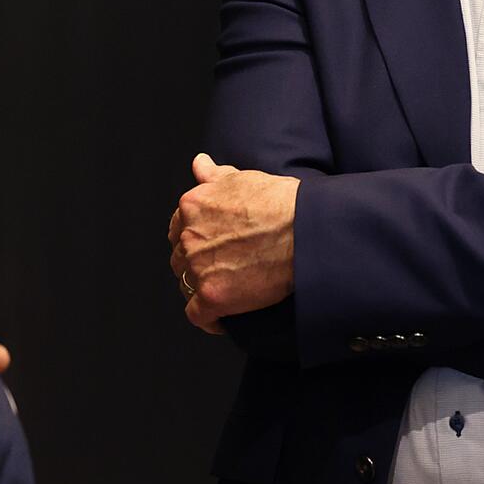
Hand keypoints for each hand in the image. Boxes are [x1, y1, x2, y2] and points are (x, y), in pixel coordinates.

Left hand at [167, 151, 298, 333]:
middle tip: (224, 268)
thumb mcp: (244, 178)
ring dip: (201, 288)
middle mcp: (189, 236)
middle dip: (197, 263)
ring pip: (186, 285)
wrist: (304, 229)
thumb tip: (199, 163)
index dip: (194, 239)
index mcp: (192, 206)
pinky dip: (209, 319)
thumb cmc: (281, 201)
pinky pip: (197, 315)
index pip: (178, 229)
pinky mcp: (213, 296)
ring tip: (227, 290)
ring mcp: (198, 267)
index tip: (212, 246)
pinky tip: (223, 318)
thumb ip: (215, 175)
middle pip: (180, 257)